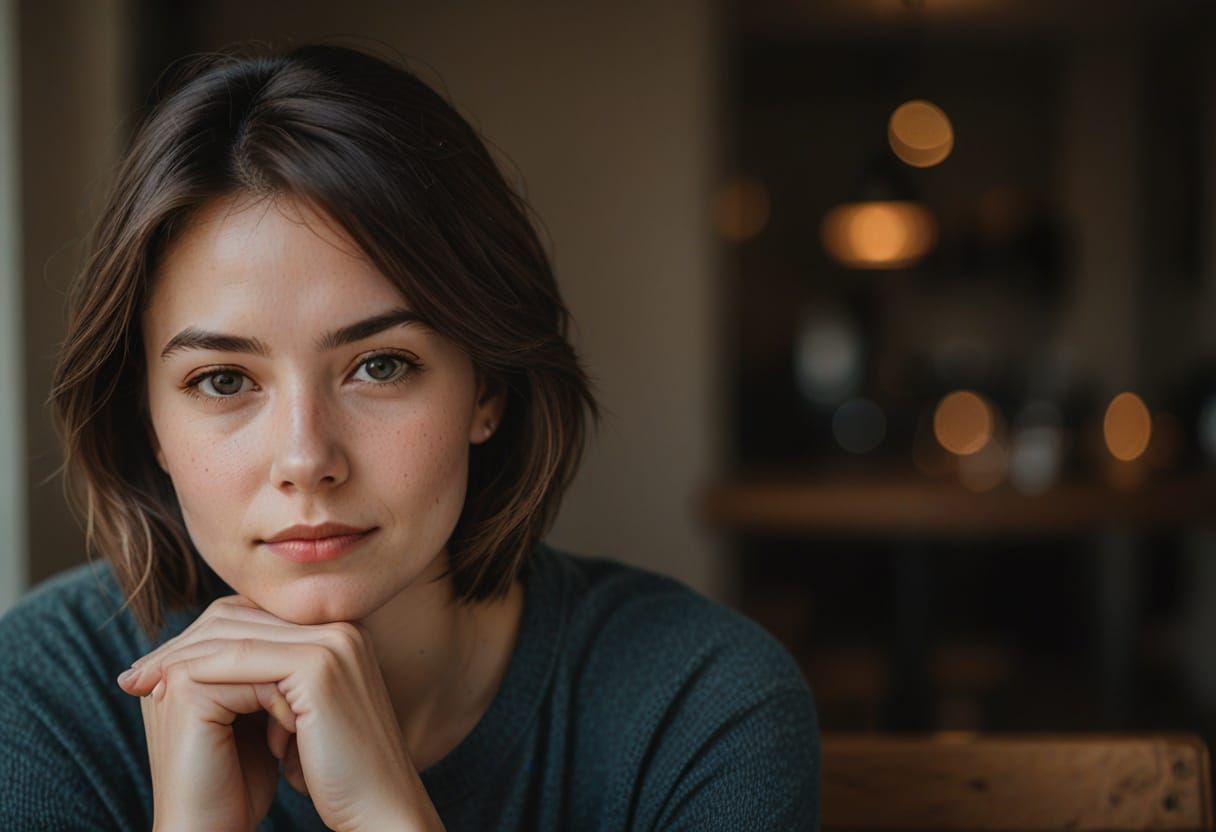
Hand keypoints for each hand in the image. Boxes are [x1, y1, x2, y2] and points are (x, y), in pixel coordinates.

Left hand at [119, 594, 443, 831]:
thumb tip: (213, 668)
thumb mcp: (298, 717)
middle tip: (133, 676)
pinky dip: (194, 673)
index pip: (255, 619)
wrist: (380, 809)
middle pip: (241, 621)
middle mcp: (342, 627)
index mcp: (340, 633)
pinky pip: (239, 660)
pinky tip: (163, 692)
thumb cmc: (336, 776)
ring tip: (139, 684)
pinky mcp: (320, 665)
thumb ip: (271, 684)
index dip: (199, 643)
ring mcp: (335, 641)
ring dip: (178, 659)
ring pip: (234, 637)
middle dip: (179, 648)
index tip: (152, 669)